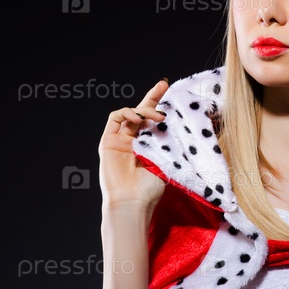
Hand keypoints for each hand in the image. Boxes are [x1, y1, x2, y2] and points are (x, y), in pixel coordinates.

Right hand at [98, 79, 168, 209]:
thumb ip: (170, 139)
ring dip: (143, 109)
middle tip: (164, 86)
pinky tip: (138, 119)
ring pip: (130, 113)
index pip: (154, 119)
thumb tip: (180, 119)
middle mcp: (134, 140)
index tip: (170, 88)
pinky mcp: (108, 141)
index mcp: (149, 144)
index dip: (160, 102)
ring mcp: (120, 140)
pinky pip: (115, 118)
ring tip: (155, 117)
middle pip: (142, 111)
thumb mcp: (168, 158)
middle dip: (153, 96)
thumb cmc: (151, 187)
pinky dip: (127, 113)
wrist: (133, 201)